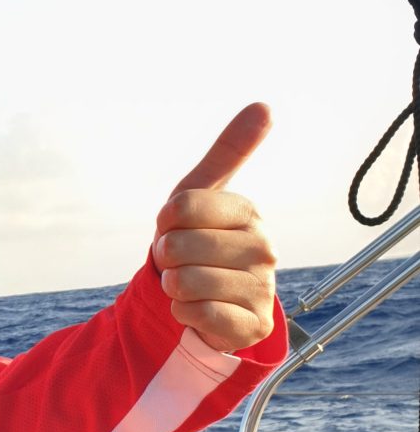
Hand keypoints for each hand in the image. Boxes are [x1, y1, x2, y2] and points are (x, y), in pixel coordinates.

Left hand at [152, 103, 277, 352]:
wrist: (206, 299)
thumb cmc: (199, 239)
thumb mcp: (201, 192)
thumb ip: (229, 150)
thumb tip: (265, 105)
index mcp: (248, 212)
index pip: (180, 208)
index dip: (165, 223)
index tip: (177, 229)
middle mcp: (264, 248)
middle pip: (179, 246)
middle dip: (167, 257)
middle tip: (182, 262)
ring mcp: (262, 289)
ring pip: (185, 283)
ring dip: (173, 286)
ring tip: (190, 285)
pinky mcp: (253, 327)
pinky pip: (194, 315)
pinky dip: (182, 313)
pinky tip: (198, 309)